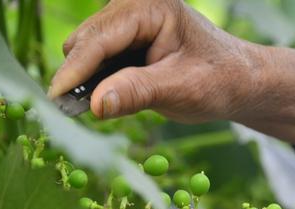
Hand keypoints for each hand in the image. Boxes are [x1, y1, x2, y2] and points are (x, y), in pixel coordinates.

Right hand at [48, 0, 262, 121]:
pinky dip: (98, 81)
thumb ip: (138, 93)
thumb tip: (95, 105)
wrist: (239, 81)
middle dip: (78, 76)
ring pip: (87, 52)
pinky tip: (109, 99)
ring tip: (95, 109)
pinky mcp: (127, 41)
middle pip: (85, 41)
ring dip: (87, 80)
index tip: (55, 98)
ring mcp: (128, 23)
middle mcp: (134, 6)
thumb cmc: (220, 80)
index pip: (101, 38)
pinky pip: (98, 61)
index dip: (76, 70)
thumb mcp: (181, 89)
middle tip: (75, 112)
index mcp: (151, 6)